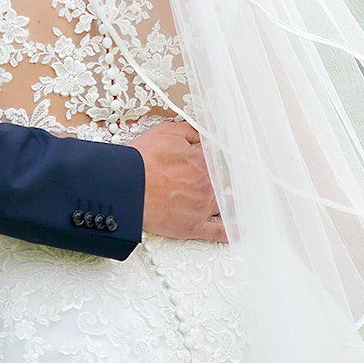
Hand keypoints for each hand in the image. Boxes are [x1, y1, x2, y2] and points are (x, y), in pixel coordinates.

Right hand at [134, 121, 224, 242]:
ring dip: (231, 203)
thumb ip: (191, 130)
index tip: (216, 162)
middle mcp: (207, 184)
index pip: (217, 160)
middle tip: (220, 181)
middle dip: (222, 181)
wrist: (127, 187)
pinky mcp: (193, 226)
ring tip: (236, 203)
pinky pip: (218, 231)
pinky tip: (236, 230)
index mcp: (202, 162)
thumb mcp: (166, 132)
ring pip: (225, 205)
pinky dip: (230, 232)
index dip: (214, 161)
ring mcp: (202, 206)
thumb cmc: (142, 161)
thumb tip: (205, 130)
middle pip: (223, 182)